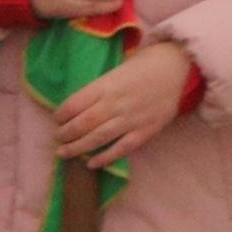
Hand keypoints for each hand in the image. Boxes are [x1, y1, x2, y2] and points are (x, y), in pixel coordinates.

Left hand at [52, 39, 191, 162]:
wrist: (174, 67)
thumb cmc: (141, 67)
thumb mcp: (115, 72)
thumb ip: (98, 90)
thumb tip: (76, 109)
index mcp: (106, 85)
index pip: (75, 103)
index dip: (61, 114)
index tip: (56, 119)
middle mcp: (116, 103)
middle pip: (83, 123)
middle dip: (66, 134)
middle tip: (57, 139)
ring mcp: (132, 118)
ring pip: (99, 137)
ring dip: (78, 148)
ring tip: (64, 153)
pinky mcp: (147, 130)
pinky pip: (123, 147)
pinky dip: (106, 157)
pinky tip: (92, 164)